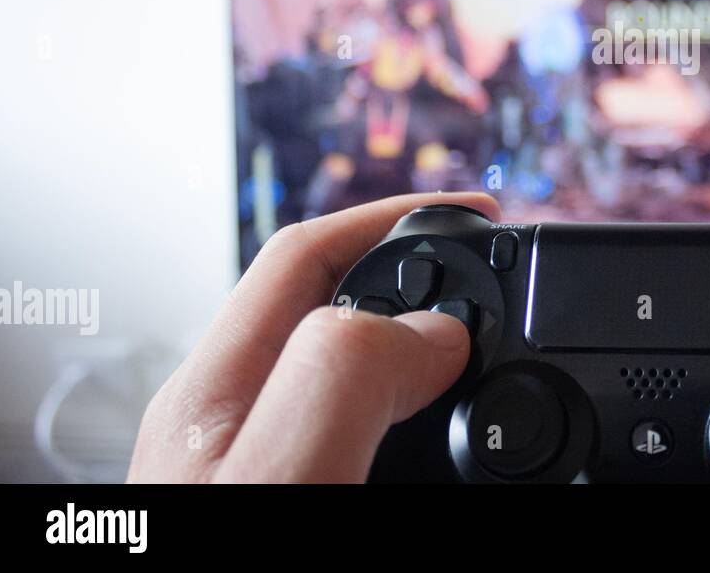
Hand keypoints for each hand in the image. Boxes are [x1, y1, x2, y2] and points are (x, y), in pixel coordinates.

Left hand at [128, 192, 499, 482]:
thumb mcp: (277, 474)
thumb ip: (346, 378)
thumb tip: (434, 330)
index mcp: (212, 394)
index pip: (303, 252)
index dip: (396, 215)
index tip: (479, 213)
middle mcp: (228, 428)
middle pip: (330, 305)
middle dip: (419, 279)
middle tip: (497, 287)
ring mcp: (258, 469)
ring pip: (350, 375)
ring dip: (423, 348)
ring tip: (488, 359)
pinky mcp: (291, 496)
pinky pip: (364, 434)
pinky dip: (422, 419)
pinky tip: (449, 443)